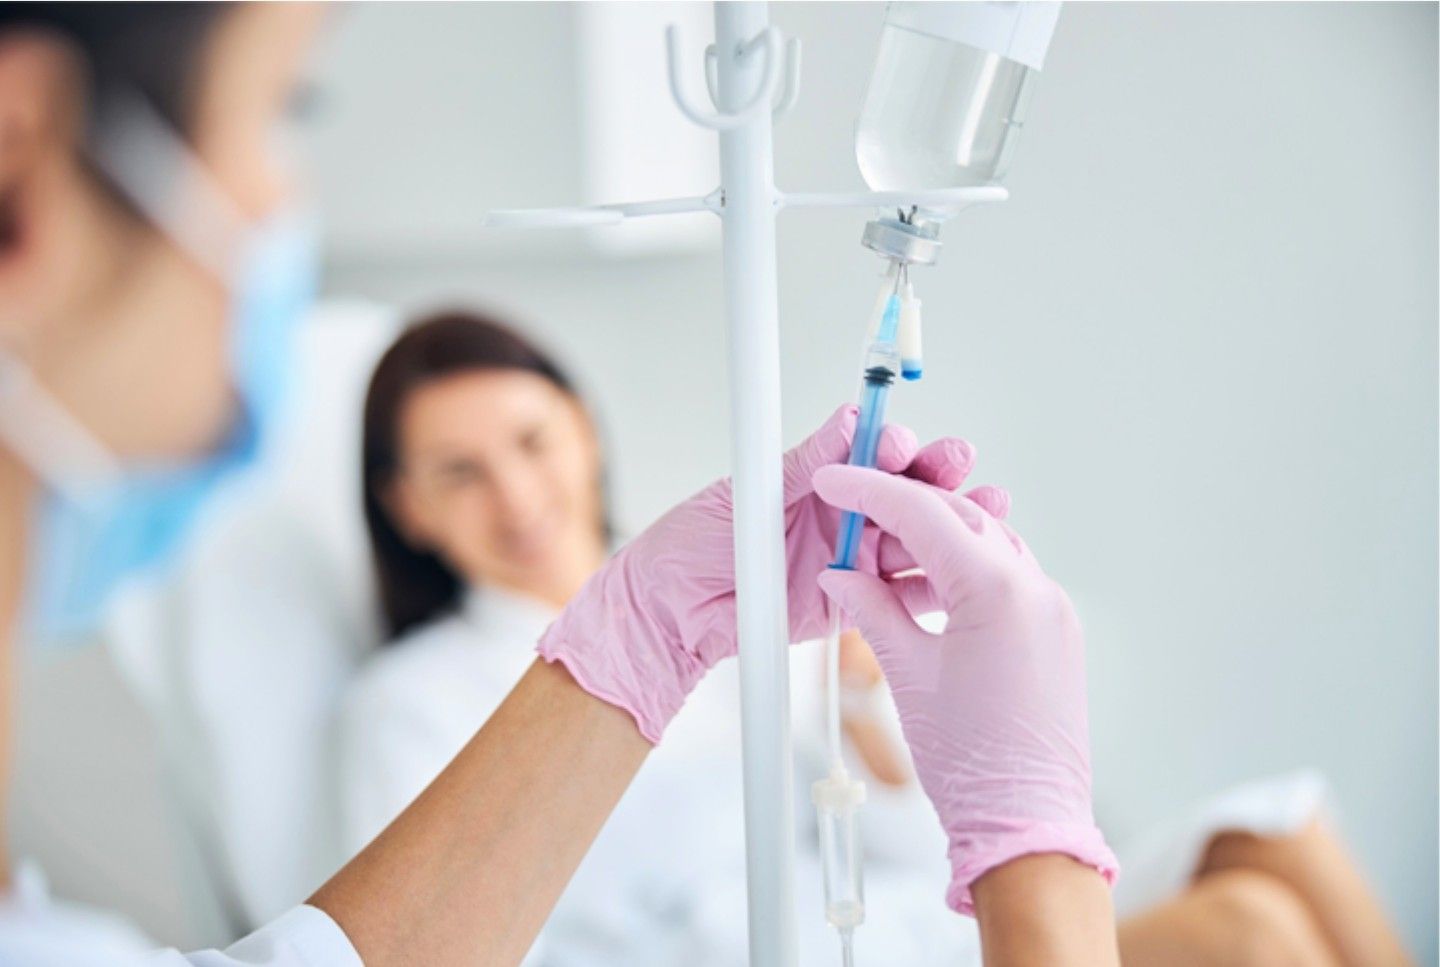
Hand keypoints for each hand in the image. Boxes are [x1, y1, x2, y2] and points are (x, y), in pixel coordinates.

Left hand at [537, 405, 998, 742]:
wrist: (667, 614)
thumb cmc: (689, 545)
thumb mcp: (747, 494)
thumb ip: (805, 464)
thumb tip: (849, 419)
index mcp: (816, 480)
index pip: (869, 453)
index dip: (890, 444)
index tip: (898, 442)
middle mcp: (841, 516)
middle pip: (905, 490)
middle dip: (936, 473)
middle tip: (958, 460)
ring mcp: (850, 560)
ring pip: (915, 538)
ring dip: (953, 522)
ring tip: (989, 507)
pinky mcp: (853, 606)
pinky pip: (902, 594)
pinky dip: (935, 581)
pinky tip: (966, 568)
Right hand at [813, 466, 1118, 914]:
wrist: (1027, 824)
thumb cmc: (971, 762)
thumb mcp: (907, 674)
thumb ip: (872, 610)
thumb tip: (842, 576)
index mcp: (998, 590)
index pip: (923, 514)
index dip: (870, 491)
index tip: (835, 481)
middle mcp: (1036, 589)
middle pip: (960, 518)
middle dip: (902, 507)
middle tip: (851, 512)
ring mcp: (1053, 611)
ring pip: (987, 544)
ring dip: (935, 537)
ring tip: (880, 556)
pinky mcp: (1057, 634)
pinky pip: (1006, 578)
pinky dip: (962, 569)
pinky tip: (922, 587)